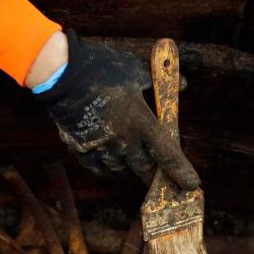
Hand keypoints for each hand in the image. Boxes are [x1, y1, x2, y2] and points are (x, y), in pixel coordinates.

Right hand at [35, 31, 199, 188]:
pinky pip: (99, 168)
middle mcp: (124, 141)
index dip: (181, 172)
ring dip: (131, 167)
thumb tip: (183, 83)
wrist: (62, 74)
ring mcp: (102, 148)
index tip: (191, 184)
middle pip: (146, 169)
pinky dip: (108, 166)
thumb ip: (159, 84)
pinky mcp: (82, 150)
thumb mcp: (135, 71)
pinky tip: (110, 158)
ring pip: (122, 169)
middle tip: (162, 181)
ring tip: (133, 162)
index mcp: (142, 123)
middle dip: (156, 176)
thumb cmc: (102, 69)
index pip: (168, 155)